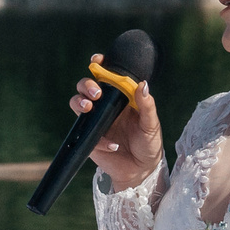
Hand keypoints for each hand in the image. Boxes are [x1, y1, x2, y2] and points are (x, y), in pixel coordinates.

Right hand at [74, 57, 161, 192]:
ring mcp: (95, 120)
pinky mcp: (90, 137)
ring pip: (77, 103)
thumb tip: (143, 84)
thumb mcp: (151, 124)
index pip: (107, 76)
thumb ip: (147, 105)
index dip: (99, 65)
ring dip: (79, 102)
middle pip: (86, 86)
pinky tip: (113, 145)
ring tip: (89, 108)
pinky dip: (98, 139)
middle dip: (86, 84)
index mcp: (121, 97)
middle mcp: (106, 106)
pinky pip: (85, 132)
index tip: (97, 60)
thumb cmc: (148, 143)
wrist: (141, 170)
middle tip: (96, 93)